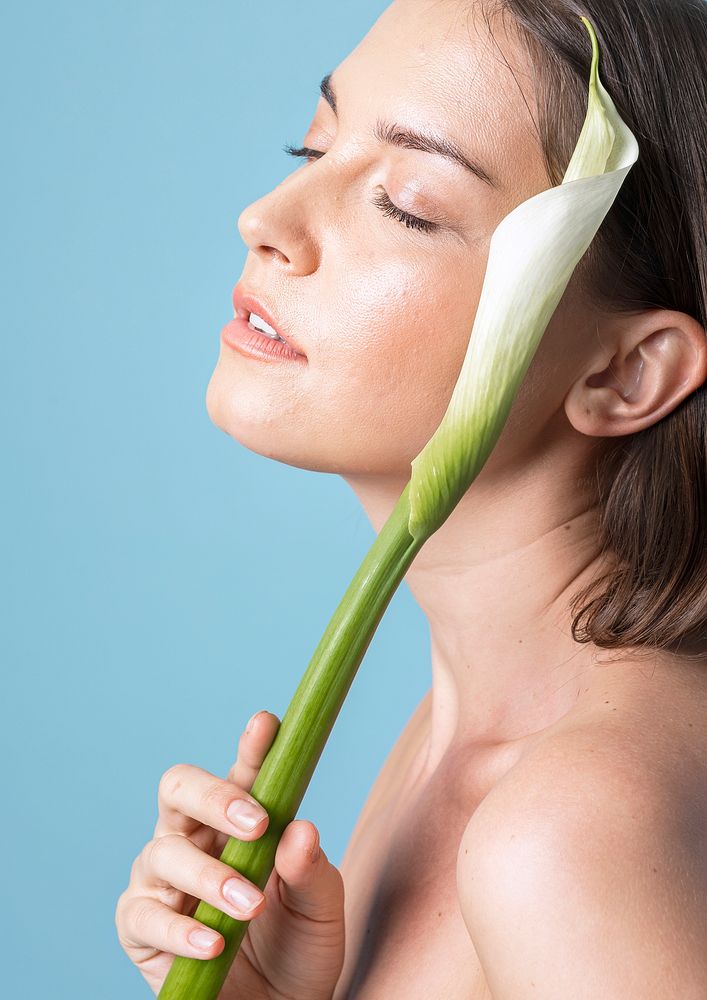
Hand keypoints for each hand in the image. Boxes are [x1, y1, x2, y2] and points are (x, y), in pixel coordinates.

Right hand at [115, 711, 344, 998]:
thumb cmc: (298, 951)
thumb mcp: (321, 912)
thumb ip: (312, 871)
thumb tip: (301, 829)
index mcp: (240, 822)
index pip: (241, 773)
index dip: (251, 747)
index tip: (268, 725)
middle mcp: (194, 838)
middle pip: (178, 788)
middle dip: (215, 796)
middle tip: (257, 822)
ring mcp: (162, 881)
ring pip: (164, 853)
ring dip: (210, 878)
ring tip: (250, 906)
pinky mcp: (141, 929)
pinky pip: (145, 917)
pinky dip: (180, 930)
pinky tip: (214, 943)